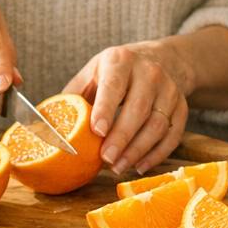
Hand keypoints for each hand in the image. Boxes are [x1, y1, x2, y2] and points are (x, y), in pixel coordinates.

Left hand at [65, 42, 189, 173]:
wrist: (163, 60)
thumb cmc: (117, 71)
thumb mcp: (93, 72)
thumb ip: (73, 96)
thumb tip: (45, 125)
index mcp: (121, 61)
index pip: (114, 85)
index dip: (106, 108)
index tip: (96, 131)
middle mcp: (149, 72)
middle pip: (138, 109)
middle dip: (122, 137)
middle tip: (105, 159)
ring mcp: (170, 90)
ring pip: (157, 124)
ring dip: (138, 150)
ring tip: (118, 167)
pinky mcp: (182, 106)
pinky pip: (173, 134)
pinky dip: (157, 154)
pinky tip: (139, 166)